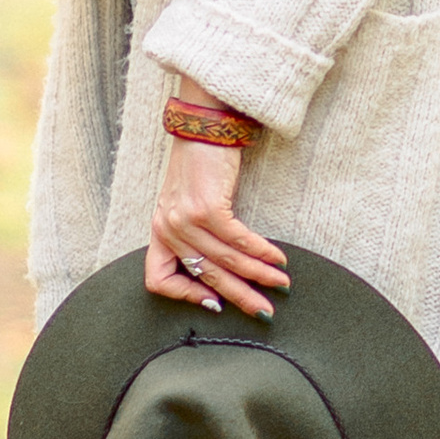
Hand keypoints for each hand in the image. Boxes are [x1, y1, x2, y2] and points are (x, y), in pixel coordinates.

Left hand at [149, 112, 289, 319]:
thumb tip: (222, 268)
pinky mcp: (207, 208)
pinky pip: (239, 241)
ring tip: (281, 283)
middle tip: (263, 312)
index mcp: (159, 231)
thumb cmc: (199, 164)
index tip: (215, 303)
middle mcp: (168, 229)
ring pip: (227, 261)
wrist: (203, 126)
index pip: (158, 279)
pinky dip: (261, 252)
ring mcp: (186, 220)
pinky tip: (278, 257)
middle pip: (205, 276)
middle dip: (240, 297)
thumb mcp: (183, 203)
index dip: (185, 296)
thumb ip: (192, 234)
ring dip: (259, 275)